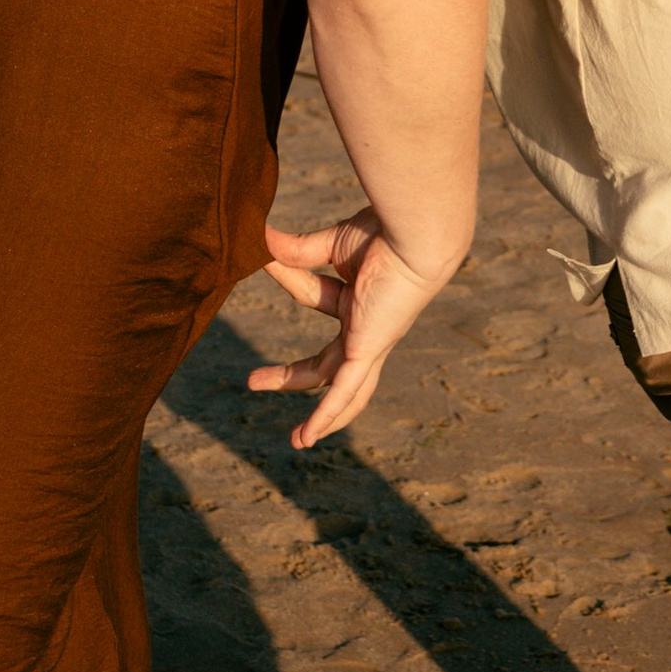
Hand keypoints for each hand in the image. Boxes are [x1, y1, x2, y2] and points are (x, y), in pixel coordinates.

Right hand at [252, 209, 465, 449]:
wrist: (416, 235)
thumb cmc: (387, 231)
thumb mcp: (333, 245)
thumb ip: (298, 251)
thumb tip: (260, 240)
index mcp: (360, 299)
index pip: (312, 294)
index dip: (285, 273)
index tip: (266, 254)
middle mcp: (367, 326)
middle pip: (326, 364)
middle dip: (291, 376)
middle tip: (254, 380)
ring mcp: (370, 343)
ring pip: (343, 390)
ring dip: (320, 415)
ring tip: (299, 440)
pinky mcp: (369, 350)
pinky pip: (346, 390)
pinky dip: (327, 415)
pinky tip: (308, 438)